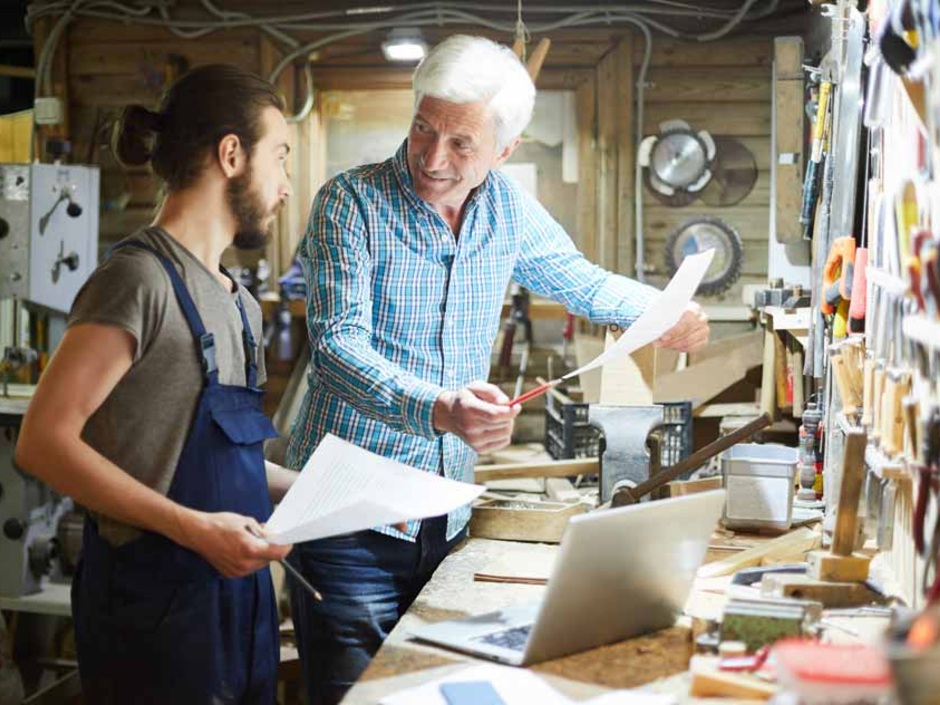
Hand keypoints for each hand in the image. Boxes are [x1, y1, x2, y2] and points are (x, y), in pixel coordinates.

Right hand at [173, 509, 291, 577]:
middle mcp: (244, 563)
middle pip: (269, 559)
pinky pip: (249, 567)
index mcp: (250, 549)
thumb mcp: (246, 521)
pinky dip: (251, 558)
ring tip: (252, 540)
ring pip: (260, 564)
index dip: (286, 546)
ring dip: (261, 553)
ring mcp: (237, 571)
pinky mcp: (231, 573)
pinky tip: (243, 548)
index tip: (289, 541)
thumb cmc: (219, 524)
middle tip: (268, 535)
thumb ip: (262, 531)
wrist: (197, 533)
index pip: (278, 553)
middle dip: (272, 547)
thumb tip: (272, 536)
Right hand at [433, 381, 519, 453]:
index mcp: (468, 409)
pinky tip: (495, 427)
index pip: (494, 415)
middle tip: (505, 409)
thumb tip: (507, 402)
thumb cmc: (468, 397)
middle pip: (503, 425)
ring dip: (508, 424)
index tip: (517, 406)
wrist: (450, 415)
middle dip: (509, 415)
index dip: (510, 412)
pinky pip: (504, 441)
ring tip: (499, 417)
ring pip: (506, 434)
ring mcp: (473, 441)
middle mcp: (469, 427)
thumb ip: (493, 391)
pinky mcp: (479, 449)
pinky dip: (505, 433)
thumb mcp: (477, 386)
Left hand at [655, 302, 708, 352]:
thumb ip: (663, 317)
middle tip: (659, 343)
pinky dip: (680, 348)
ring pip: (689, 342)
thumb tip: (656, 327)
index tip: (664, 337)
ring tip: (662, 344)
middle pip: (688, 332)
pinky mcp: (703, 340)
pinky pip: (692, 348)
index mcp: (694, 308)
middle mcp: (702, 318)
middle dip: (671, 340)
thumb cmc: (671, 312)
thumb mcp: (666, 311)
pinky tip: (671, 346)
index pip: (687, 320)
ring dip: (673, 345)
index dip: (675, 330)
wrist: (677, 316)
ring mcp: (704, 330)